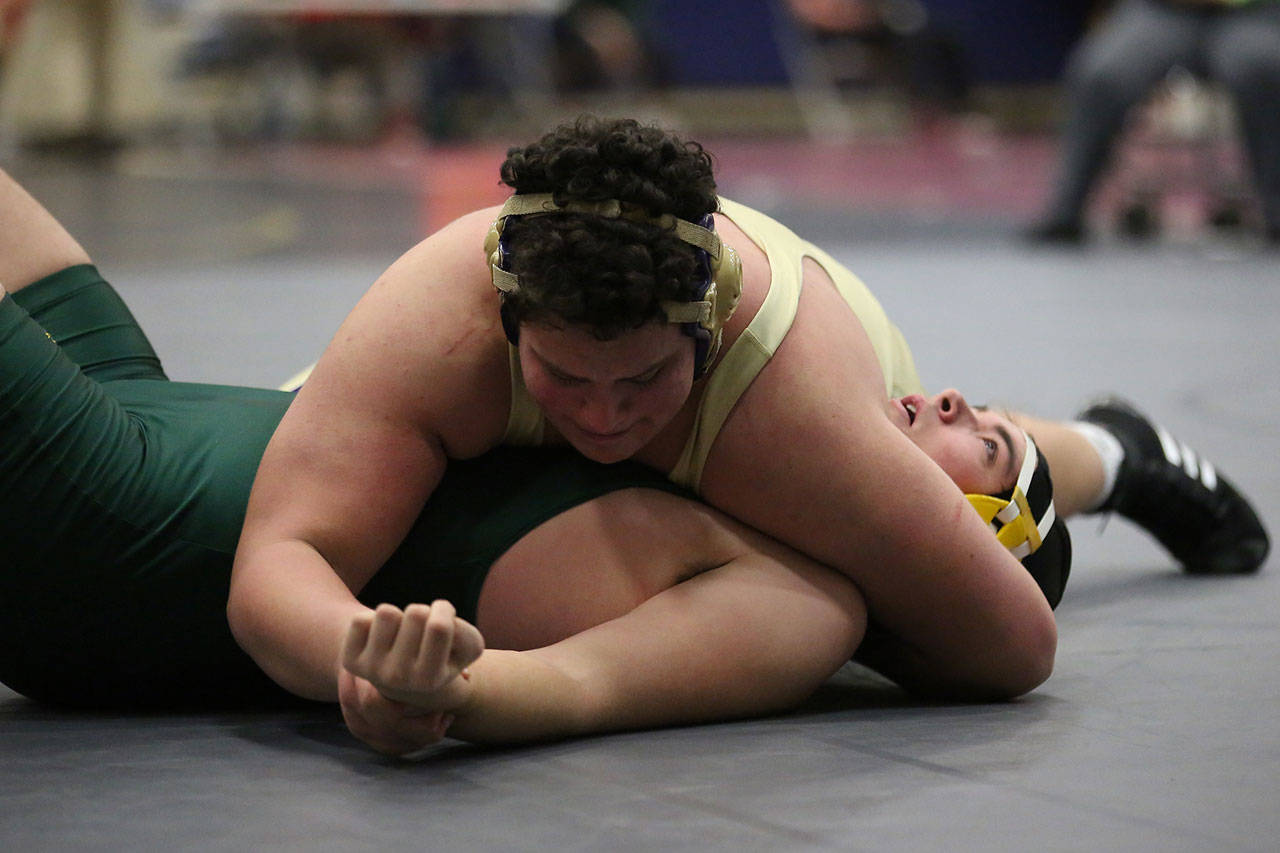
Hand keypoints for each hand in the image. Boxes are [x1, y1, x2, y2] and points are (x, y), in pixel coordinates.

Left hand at [338, 601, 484, 754]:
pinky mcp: (350, 662)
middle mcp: (398, 680)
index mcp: (429, 680)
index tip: (444, 619)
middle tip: (420, 632)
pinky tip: (381, 639)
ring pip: (386, 612)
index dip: (444, 610)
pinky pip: (360, 620)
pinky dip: (373, 621)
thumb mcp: (468, 647)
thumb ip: (466, 634)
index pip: (438, 626)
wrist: (408, 681)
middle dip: (422, 612)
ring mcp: (372, 672)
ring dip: (397, 616)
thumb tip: (434, 625)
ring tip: (401, 634)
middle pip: (415, 614)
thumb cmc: (442, 655)